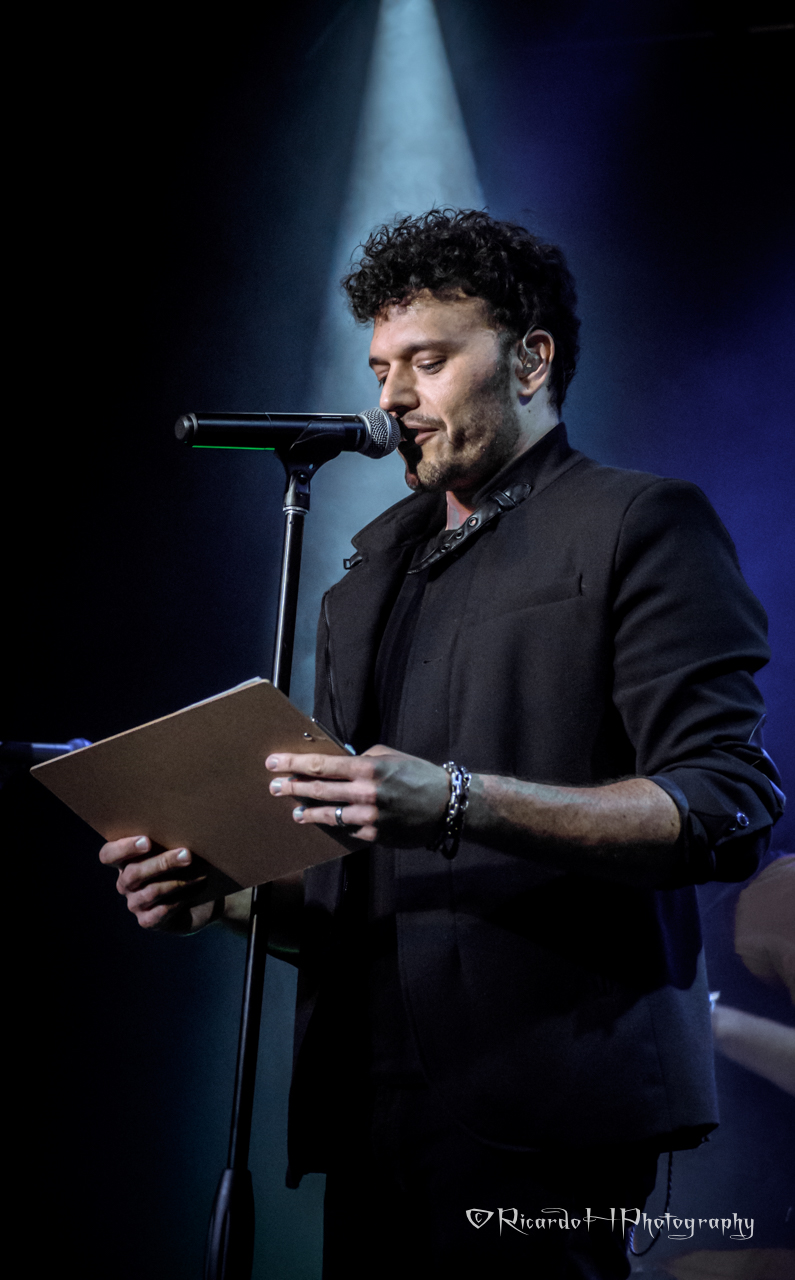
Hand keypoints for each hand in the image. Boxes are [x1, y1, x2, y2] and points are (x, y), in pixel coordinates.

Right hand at [99, 836, 236, 933]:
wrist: (203, 899)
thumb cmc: (187, 867)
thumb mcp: (177, 851)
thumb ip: (171, 840)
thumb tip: (183, 829)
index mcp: (125, 861)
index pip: (108, 854)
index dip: (123, 848)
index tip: (147, 841)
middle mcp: (126, 883)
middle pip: (133, 873)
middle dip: (162, 863)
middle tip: (187, 855)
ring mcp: (135, 904)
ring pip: (150, 892)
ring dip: (177, 881)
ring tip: (200, 873)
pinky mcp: (148, 921)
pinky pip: (160, 911)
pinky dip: (180, 899)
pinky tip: (196, 890)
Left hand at [266, 745, 449, 845]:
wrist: (445, 805)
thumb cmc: (417, 774)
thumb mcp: (390, 756)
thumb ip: (362, 759)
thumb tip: (337, 765)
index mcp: (367, 768)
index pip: (321, 764)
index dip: (294, 763)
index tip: (274, 761)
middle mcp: (364, 793)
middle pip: (317, 790)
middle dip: (291, 787)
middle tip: (273, 786)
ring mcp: (368, 818)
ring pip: (327, 814)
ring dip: (307, 812)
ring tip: (294, 811)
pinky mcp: (373, 837)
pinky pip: (346, 830)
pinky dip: (335, 824)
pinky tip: (325, 822)